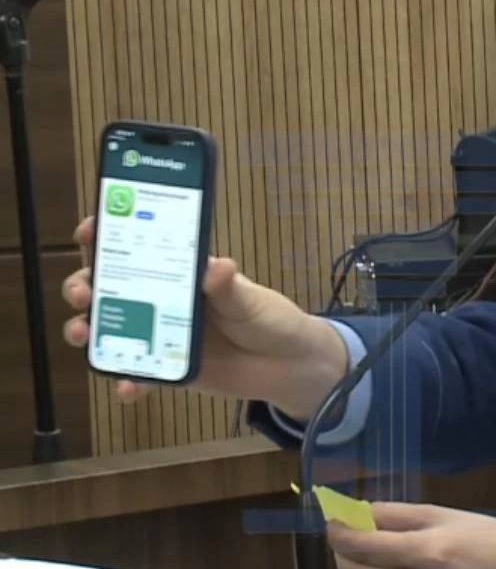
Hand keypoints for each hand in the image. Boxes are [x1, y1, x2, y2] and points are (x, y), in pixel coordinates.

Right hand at [61, 216, 347, 417]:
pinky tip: (127, 387)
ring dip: (88, 330)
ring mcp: (161, 334)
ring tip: (82, 334)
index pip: (135, 245)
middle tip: (83, 293)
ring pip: (111, 328)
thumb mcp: (251, 300)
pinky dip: (127, 380)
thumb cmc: (269, 319)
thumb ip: (229, 287)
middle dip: (84, 286)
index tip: (89, 232)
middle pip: (109, 287)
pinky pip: (137, 373)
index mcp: (182, 272)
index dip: (105, 235)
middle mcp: (163, 300)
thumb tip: (218, 267)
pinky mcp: (167, 368)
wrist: (288, 366)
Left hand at [327, 503, 495, 568]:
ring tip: (375, 545)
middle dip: (345, 549)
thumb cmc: (490, 540)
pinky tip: (391, 559)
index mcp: (424, 551)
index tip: (333, 520)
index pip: (360, 545)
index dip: (338, 531)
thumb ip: (402, 515)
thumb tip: (362, 510)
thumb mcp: (448, 517)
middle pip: (351, 568)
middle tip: (354, 532)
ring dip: (360, 562)